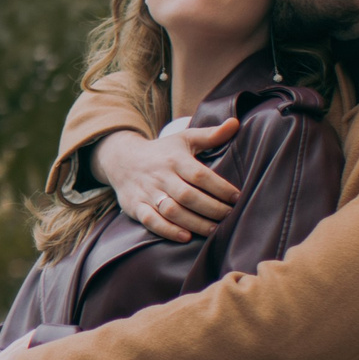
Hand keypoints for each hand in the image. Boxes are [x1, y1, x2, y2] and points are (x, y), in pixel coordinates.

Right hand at [91, 119, 242, 241]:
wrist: (121, 159)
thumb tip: (235, 123)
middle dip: (212, 209)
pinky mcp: (135, 206)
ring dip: (195, 223)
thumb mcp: (184, 139)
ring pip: (172, 211)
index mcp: (174, 159)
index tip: (237, 197)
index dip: (220, 188)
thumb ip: (211, 135)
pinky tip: (186, 237)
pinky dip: (168, 231)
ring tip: (215, 230)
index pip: (200, 175)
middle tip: (230, 216)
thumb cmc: (162, 151)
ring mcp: (147, 192)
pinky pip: (151, 221)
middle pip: (188, 196)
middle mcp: (160, 176)